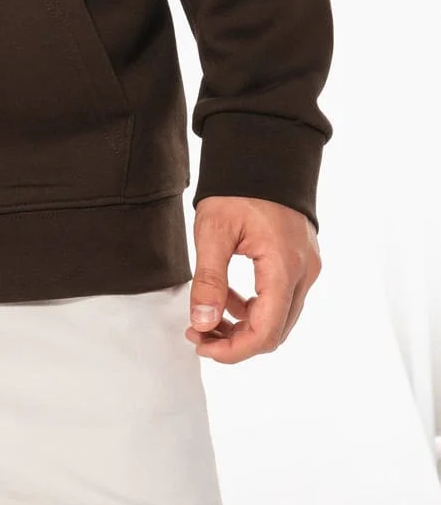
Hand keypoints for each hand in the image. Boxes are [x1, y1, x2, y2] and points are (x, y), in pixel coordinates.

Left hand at [189, 195, 320, 361]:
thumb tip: (202, 323)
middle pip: (275, 332)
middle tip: (197, 333)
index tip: (200, 344)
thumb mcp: (213, 231)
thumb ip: (208, 280)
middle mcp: (304, 273)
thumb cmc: (238, 188)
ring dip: (244, 327)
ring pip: (279, 319)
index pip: (266, 333)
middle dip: (235, 342)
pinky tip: (227, 300)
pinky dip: (255, 309)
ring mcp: (307, 269)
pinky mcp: (301, 263)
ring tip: (206, 318)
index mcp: (284, 267)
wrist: (264, 155)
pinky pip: (281, 300)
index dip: (232, 350)